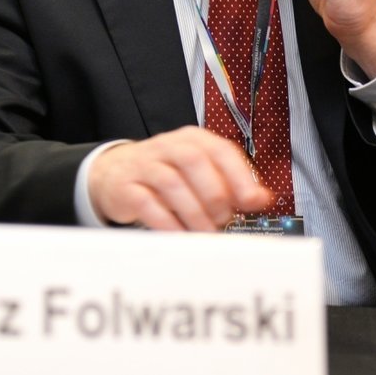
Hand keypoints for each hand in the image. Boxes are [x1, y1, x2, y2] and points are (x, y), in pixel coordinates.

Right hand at [87, 126, 272, 229]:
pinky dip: (167, 222)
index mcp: (192, 140)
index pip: (220, 150)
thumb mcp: (199, 173)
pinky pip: (146, 203)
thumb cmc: (165, 173)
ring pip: (171, 183)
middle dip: (214, 195)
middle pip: (194, 161)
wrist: (113, 173)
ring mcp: (144, 165)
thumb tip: (262, 198)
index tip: (251, 201)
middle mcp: (168, 147)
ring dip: (193, 212)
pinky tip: (180, 235)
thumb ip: (231, 183)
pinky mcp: (126, 187)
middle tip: (223, 219)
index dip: (239, 176)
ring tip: (204, 232)